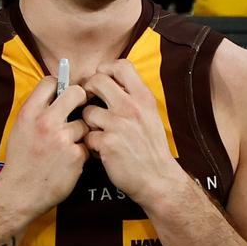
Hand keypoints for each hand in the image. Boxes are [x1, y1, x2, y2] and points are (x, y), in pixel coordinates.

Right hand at [0, 78, 88, 220]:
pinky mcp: (76, 156)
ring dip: (80, 132)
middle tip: (79, 107)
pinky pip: (87, 145)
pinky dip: (81, 152)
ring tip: (67, 144)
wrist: (21, 192)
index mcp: (29, 112)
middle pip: (76, 93)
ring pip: (84, 123)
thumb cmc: (21, 160)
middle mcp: (46, 122)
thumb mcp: (20, 128)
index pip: (50, 81)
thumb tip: (55, 94)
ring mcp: (62, 139)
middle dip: (80, 98)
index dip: (59, 85)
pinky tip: (70, 160)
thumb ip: (36, 110)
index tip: (62, 94)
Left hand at [82, 60, 185, 205]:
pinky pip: (87, 136)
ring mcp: (118, 125)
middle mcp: (131, 107)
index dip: (106, 69)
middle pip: (97, 80)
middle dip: (88, 91)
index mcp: (144, 97)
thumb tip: (109, 81)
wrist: (158, 179)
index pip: (121, 65)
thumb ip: (133, 97)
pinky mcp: (107, 143)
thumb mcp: (150, 114)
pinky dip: (91, 144)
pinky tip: (102, 150)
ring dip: (89, 123)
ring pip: (87, 111)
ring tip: (99, 133)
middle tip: (90, 102)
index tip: (102, 81)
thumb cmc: (151, 147)